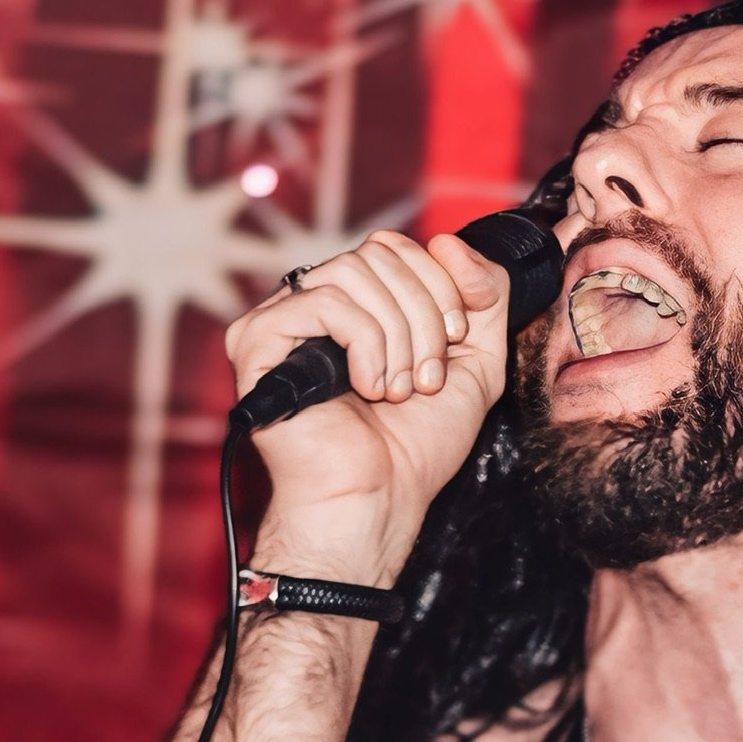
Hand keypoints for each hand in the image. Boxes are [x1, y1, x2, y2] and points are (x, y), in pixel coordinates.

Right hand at [223, 229, 510, 579]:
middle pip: (379, 253)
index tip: (454, 340)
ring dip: (398, 336)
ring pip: (354, 270)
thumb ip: (485, 296)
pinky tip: (367, 387)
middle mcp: (318, 304)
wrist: (380, 500)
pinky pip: (324, 300)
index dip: (440, 284)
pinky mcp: (257, 339)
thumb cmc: (416, 446)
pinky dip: (364, 344)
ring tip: (398, 390)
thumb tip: (449, 241)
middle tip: (425, 378)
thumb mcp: (478, 362)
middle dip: (423, 316)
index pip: (397, 247)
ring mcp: (284, 319)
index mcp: (361, 305)